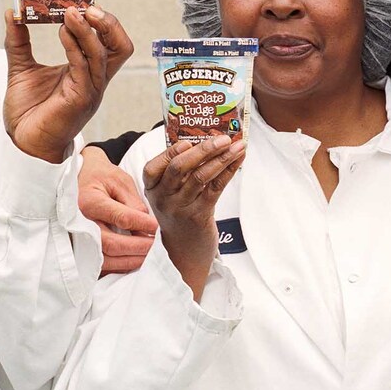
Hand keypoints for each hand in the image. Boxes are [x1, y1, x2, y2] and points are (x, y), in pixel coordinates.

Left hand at [3, 6, 134, 163]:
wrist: (21, 144)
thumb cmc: (28, 111)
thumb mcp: (21, 68)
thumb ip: (19, 41)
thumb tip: (12, 12)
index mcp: (87, 71)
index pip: (108, 41)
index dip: (101, 20)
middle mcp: (95, 79)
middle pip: (121, 46)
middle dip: (110, 23)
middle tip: (88, 5)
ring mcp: (91, 89)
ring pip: (104, 54)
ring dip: (89, 30)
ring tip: (71, 12)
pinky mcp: (81, 99)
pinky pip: (85, 67)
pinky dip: (76, 46)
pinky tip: (62, 32)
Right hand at [78, 145, 157, 274]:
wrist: (76, 179)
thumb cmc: (100, 177)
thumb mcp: (119, 181)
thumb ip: (133, 203)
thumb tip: (148, 225)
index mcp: (90, 201)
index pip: (120, 217)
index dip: (141, 224)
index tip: (156, 227)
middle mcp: (79, 223)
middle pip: (111, 243)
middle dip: (138, 247)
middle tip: (156, 245)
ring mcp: (76, 238)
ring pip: (105, 258)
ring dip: (130, 260)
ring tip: (149, 255)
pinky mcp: (79, 248)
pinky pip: (99, 264)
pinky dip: (119, 265)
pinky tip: (134, 260)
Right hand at [143, 135, 245, 299]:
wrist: (184, 252)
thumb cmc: (179, 213)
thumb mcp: (170, 193)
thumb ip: (179, 171)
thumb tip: (204, 139)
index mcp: (152, 189)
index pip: (154, 167)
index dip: (170, 151)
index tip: (190, 139)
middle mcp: (163, 198)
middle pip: (179, 167)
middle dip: (203, 149)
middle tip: (223, 137)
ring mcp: (181, 208)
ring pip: (201, 176)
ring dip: (222, 158)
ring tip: (238, 145)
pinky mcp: (199, 215)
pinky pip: (216, 188)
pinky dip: (228, 170)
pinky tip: (238, 159)